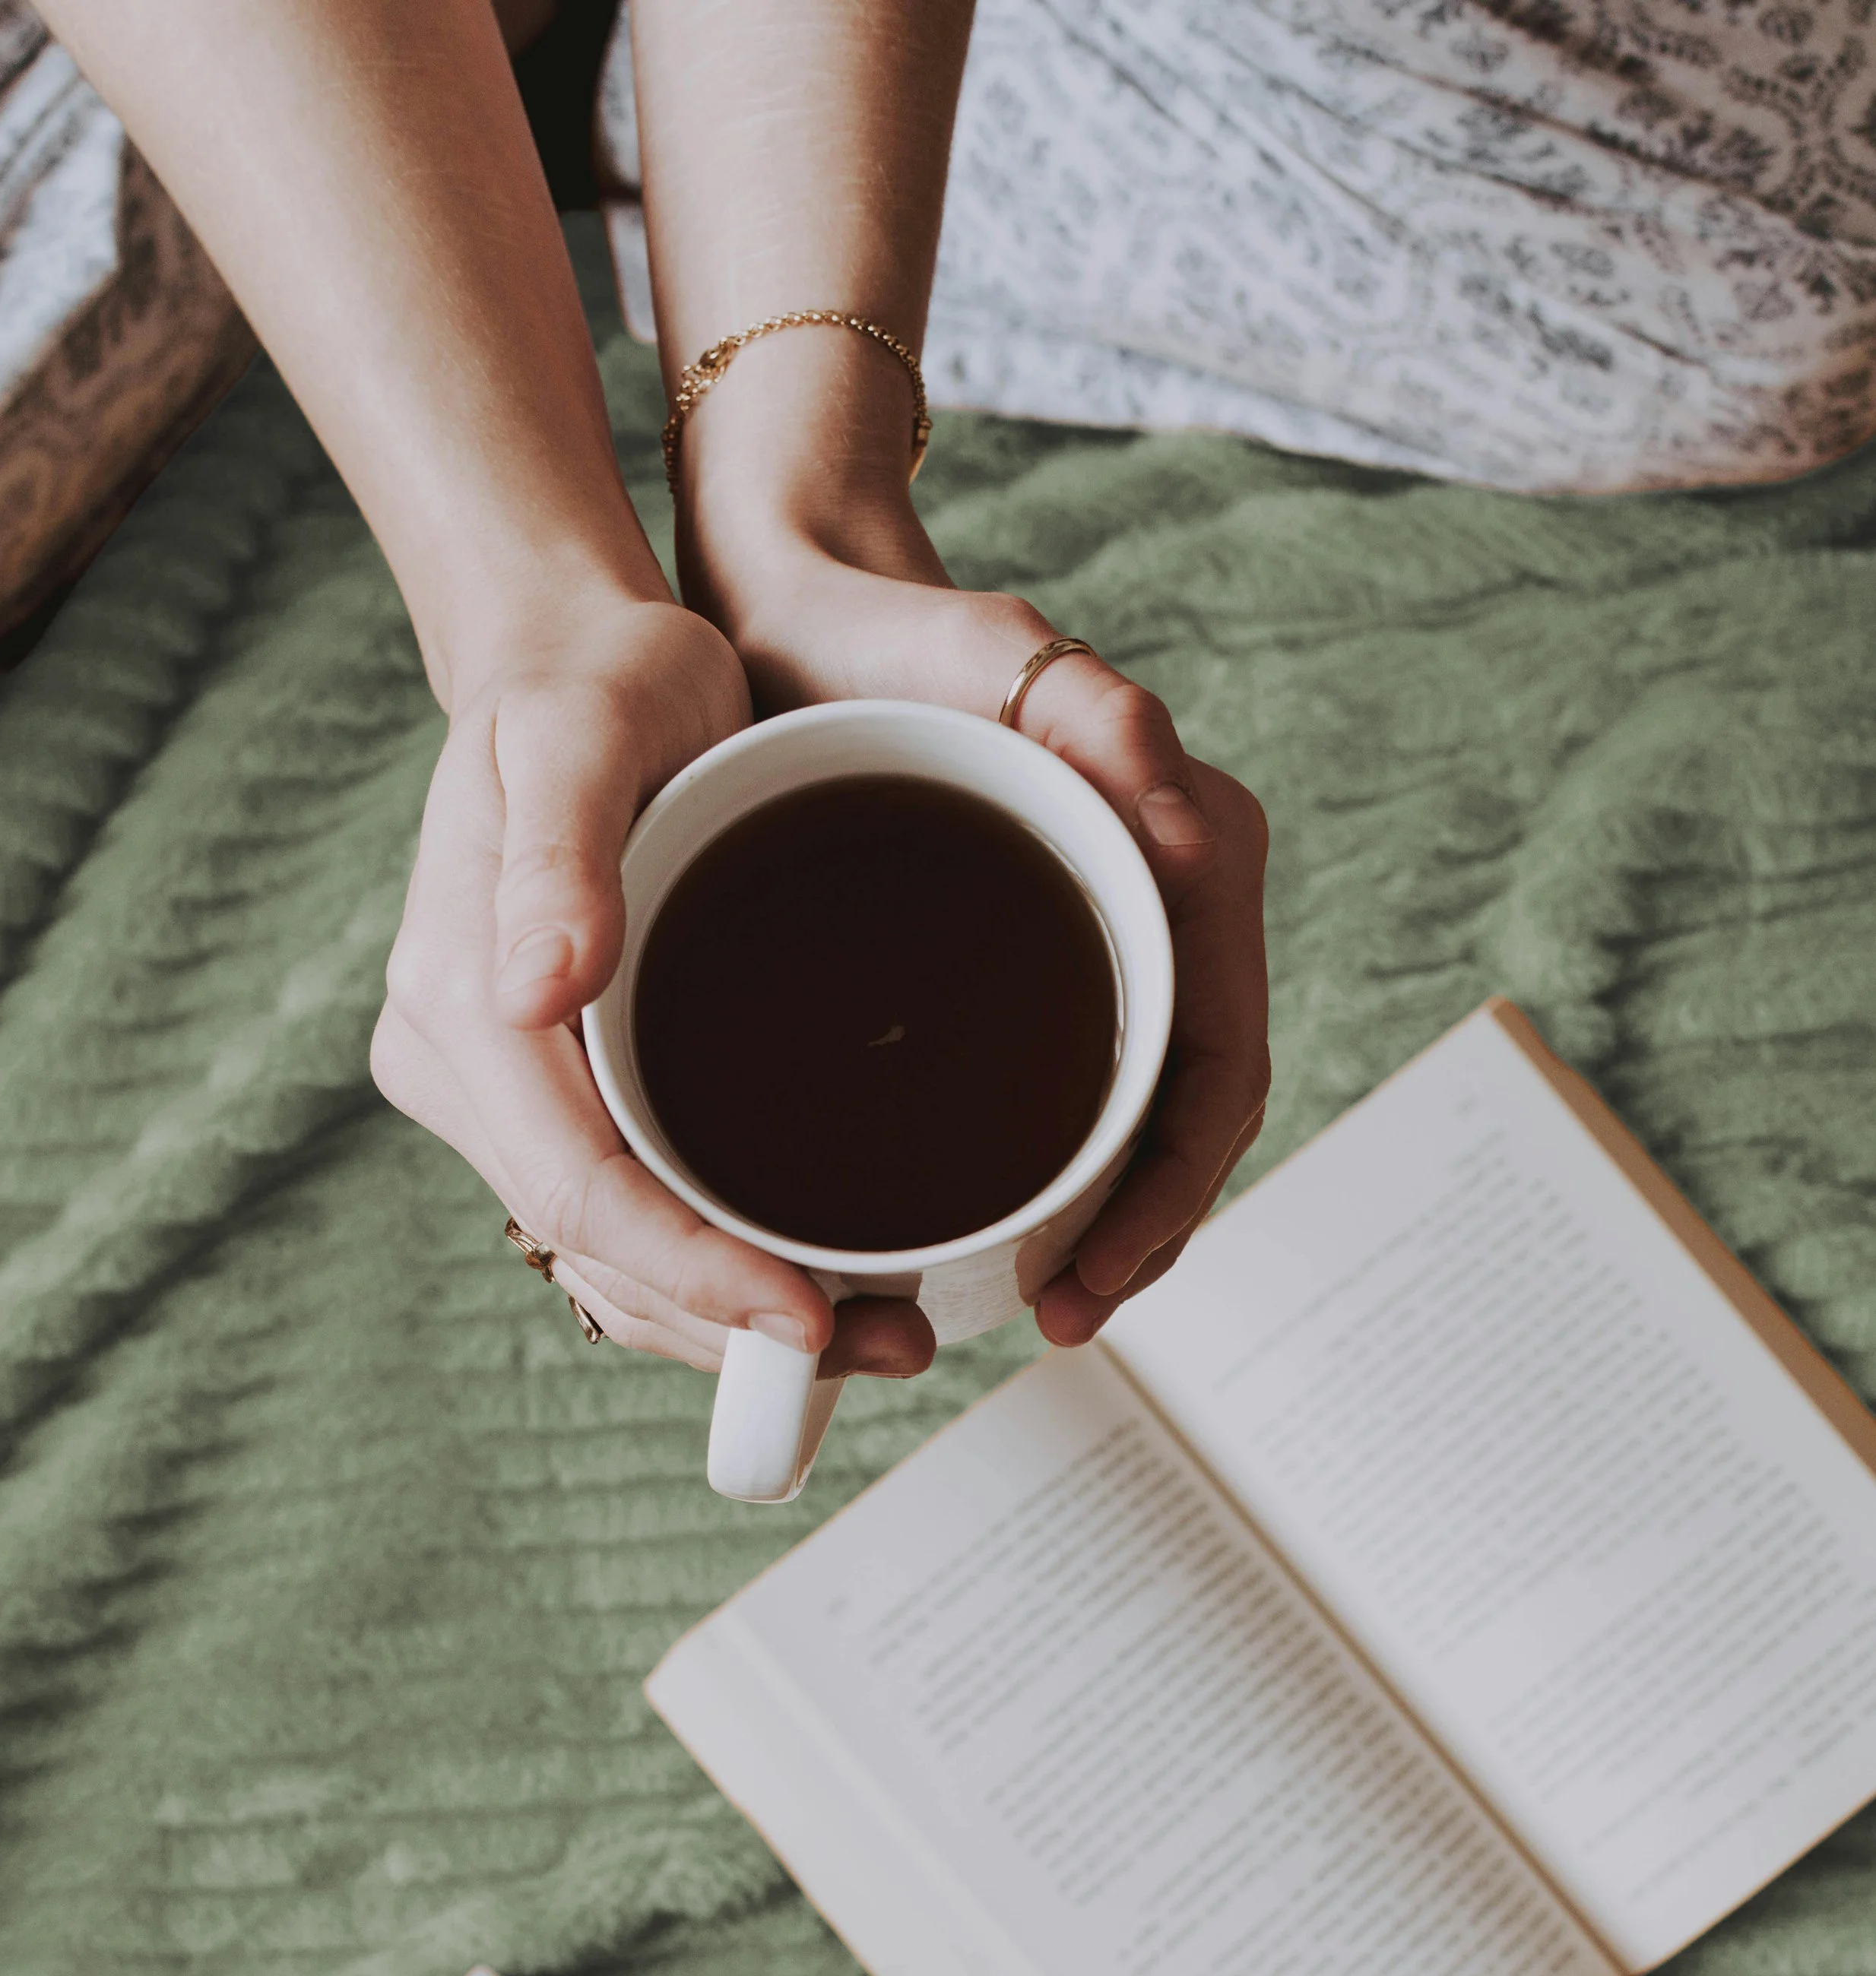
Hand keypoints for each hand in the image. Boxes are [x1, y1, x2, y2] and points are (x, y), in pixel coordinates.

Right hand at [370, 587, 937, 1378]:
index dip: (694, 1272)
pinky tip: (814, 1281)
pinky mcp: (561, 1089)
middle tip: (891, 1349)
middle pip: (600, 1253)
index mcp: (462, 1005)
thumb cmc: (596, 681)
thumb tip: (536, 990)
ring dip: (734, 1322)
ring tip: (880, 1337)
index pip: (580, 1191)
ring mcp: (508, 1090)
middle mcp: (466, 1066)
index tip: (808, 1317)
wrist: (580, 659)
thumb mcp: (584, 732)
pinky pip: (633, 1215)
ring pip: (616, 1259)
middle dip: (736, 1324)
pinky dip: (718, 1266)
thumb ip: (558, 855)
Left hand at [684, 513, 1269, 1352]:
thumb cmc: (886, 635)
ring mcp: (1103, 940)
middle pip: (1190, 1116)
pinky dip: (1057, 1179)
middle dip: (1145, 1235)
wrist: (797, 615)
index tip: (1097, 1276)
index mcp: (1188, 856)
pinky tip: (998, 1237)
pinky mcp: (1035, 962)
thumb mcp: (987, 655)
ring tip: (1038, 1306)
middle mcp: (1164, 908)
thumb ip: (1102, 719)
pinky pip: (1075, 1095)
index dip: (1174, 1191)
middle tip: (1061, 1319)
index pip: (1220, 1066)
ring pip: (1137, 1122)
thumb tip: (1205, 848)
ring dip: (1108, 1227)